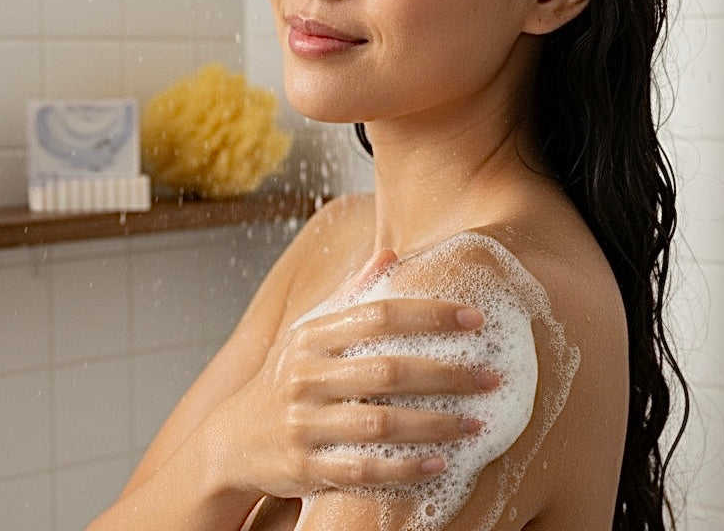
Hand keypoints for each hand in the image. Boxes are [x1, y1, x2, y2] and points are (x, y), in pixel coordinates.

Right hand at [209, 250, 497, 498]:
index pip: (378, 314)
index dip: (429, 313)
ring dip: (436, 424)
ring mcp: (303, 423)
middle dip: (447, 373)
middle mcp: (306, 375)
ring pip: (380, 422)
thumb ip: (350, 295)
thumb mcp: (308, 332)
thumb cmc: (285, 378)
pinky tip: (440, 464)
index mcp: (312, 335)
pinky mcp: (304, 467)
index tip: (474, 318)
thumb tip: (391, 253)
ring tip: (478, 424)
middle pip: (388, 369)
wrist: (231, 441)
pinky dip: (404, 467)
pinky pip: (362, 469)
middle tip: (492, 376)